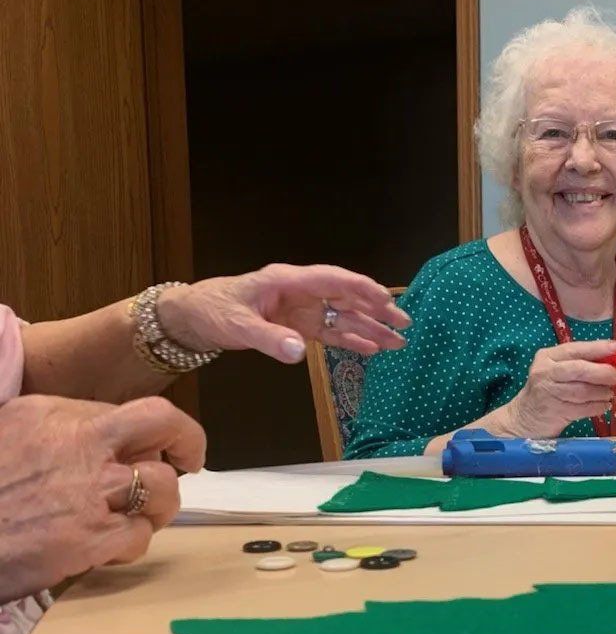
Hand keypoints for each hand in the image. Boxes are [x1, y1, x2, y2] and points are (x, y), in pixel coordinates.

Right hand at [0, 395, 205, 601]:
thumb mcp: (9, 433)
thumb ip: (57, 430)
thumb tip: (102, 436)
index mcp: (54, 414)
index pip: (136, 412)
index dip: (160, 431)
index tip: (164, 445)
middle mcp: (79, 445)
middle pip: (165, 428)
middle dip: (188, 444)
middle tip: (187, 464)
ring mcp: (89, 492)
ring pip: (164, 487)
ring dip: (160, 504)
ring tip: (139, 516)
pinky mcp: (90, 539)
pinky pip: (140, 536)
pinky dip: (133, 544)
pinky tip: (109, 548)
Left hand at [156, 264, 411, 362]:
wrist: (191, 317)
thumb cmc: (212, 311)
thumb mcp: (237, 326)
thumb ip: (270, 339)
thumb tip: (299, 352)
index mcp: (287, 281)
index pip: (332, 281)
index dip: (361, 290)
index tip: (386, 301)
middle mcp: (300, 292)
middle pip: (345, 298)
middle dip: (376, 311)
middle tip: (404, 324)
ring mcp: (300, 309)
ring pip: (342, 317)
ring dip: (369, 329)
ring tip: (397, 342)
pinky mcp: (297, 325)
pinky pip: (329, 332)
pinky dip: (350, 341)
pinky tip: (370, 349)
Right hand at [500, 340, 615, 437]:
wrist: (525, 418)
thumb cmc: (548, 390)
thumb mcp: (558, 371)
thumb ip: (581, 364)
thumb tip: (615, 361)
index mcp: (547, 356)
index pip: (575, 349)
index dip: (598, 348)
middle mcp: (545, 372)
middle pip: (580, 369)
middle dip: (604, 372)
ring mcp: (548, 393)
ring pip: (583, 391)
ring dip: (602, 393)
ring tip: (610, 393)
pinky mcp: (554, 412)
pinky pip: (583, 409)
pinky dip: (598, 407)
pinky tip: (603, 405)